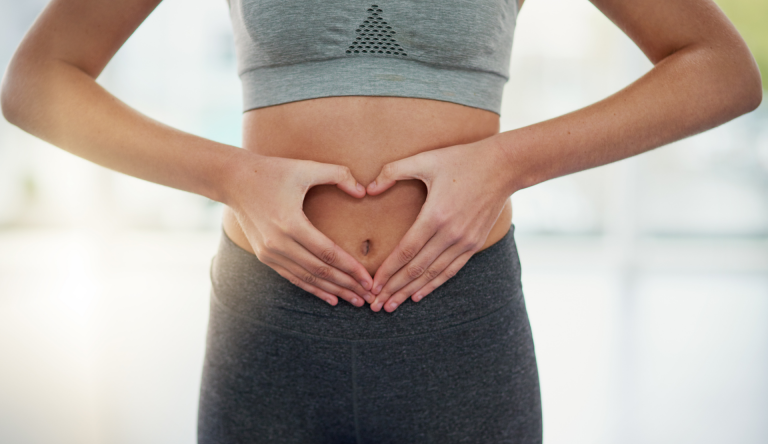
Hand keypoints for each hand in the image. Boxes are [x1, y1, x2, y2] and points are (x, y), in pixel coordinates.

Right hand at [224, 151, 373, 306]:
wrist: (233, 180)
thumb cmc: (273, 170)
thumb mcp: (306, 167)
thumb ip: (339, 174)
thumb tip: (363, 191)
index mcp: (291, 223)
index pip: (328, 253)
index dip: (351, 268)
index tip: (369, 280)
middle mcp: (279, 243)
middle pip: (320, 271)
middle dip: (347, 286)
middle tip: (369, 297)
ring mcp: (270, 253)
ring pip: (307, 279)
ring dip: (333, 291)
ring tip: (355, 300)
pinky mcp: (264, 256)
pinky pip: (293, 277)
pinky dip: (313, 289)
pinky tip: (331, 298)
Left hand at [366, 137, 511, 311]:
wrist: (504, 166)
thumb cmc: (461, 159)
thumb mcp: (425, 159)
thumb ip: (393, 172)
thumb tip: (368, 188)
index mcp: (435, 215)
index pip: (406, 251)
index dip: (387, 271)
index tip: (372, 285)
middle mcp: (450, 234)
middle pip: (416, 269)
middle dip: (393, 289)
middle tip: (374, 304)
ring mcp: (465, 241)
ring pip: (432, 274)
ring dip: (410, 292)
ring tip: (391, 306)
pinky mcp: (474, 244)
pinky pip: (450, 270)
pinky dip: (433, 284)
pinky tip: (418, 295)